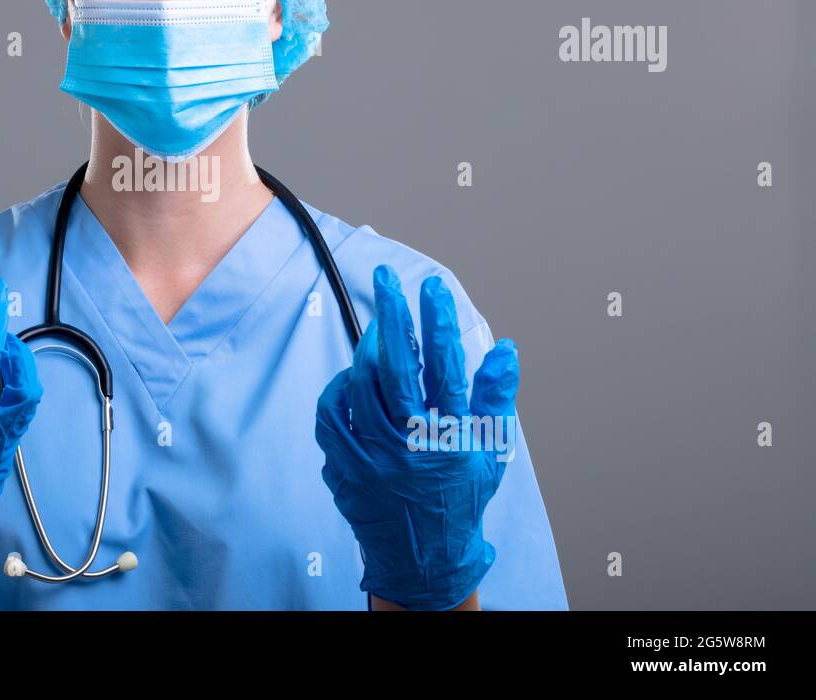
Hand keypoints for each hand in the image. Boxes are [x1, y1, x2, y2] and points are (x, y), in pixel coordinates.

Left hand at [315, 264, 519, 609]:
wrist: (423, 560)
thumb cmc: (460, 500)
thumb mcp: (491, 452)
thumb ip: (495, 398)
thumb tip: (504, 348)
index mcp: (451, 438)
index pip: (445, 367)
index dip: (438, 323)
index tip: (433, 289)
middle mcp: (410, 445)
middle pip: (395, 366)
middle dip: (393, 314)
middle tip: (388, 278)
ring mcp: (372, 456)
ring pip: (361, 385)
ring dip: (369, 349)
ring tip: (379, 328)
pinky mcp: (345, 466)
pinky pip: (333, 415)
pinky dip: (341, 389)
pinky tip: (353, 378)